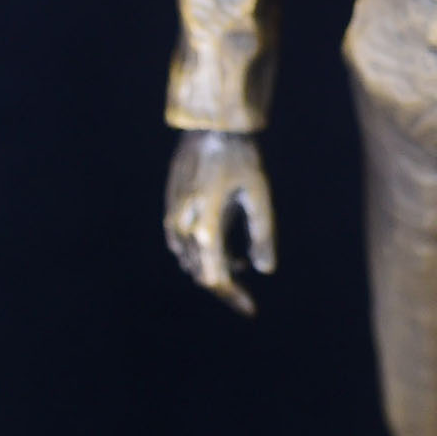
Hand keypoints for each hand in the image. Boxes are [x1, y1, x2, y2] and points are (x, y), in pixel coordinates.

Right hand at [164, 131, 277, 312]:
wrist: (210, 126)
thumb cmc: (241, 158)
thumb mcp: (260, 194)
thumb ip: (263, 233)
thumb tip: (265, 270)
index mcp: (206, 226)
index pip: (214, 278)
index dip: (232, 296)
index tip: (250, 309)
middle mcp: (184, 227)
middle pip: (200, 273)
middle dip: (225, 287)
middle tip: (247, 297)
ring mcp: (173, 218)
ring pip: (191, 261)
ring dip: (214, 268)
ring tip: (241, 260)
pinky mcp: (171, 209)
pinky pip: (183, 245)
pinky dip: (202, 253)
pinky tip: (224, 247)